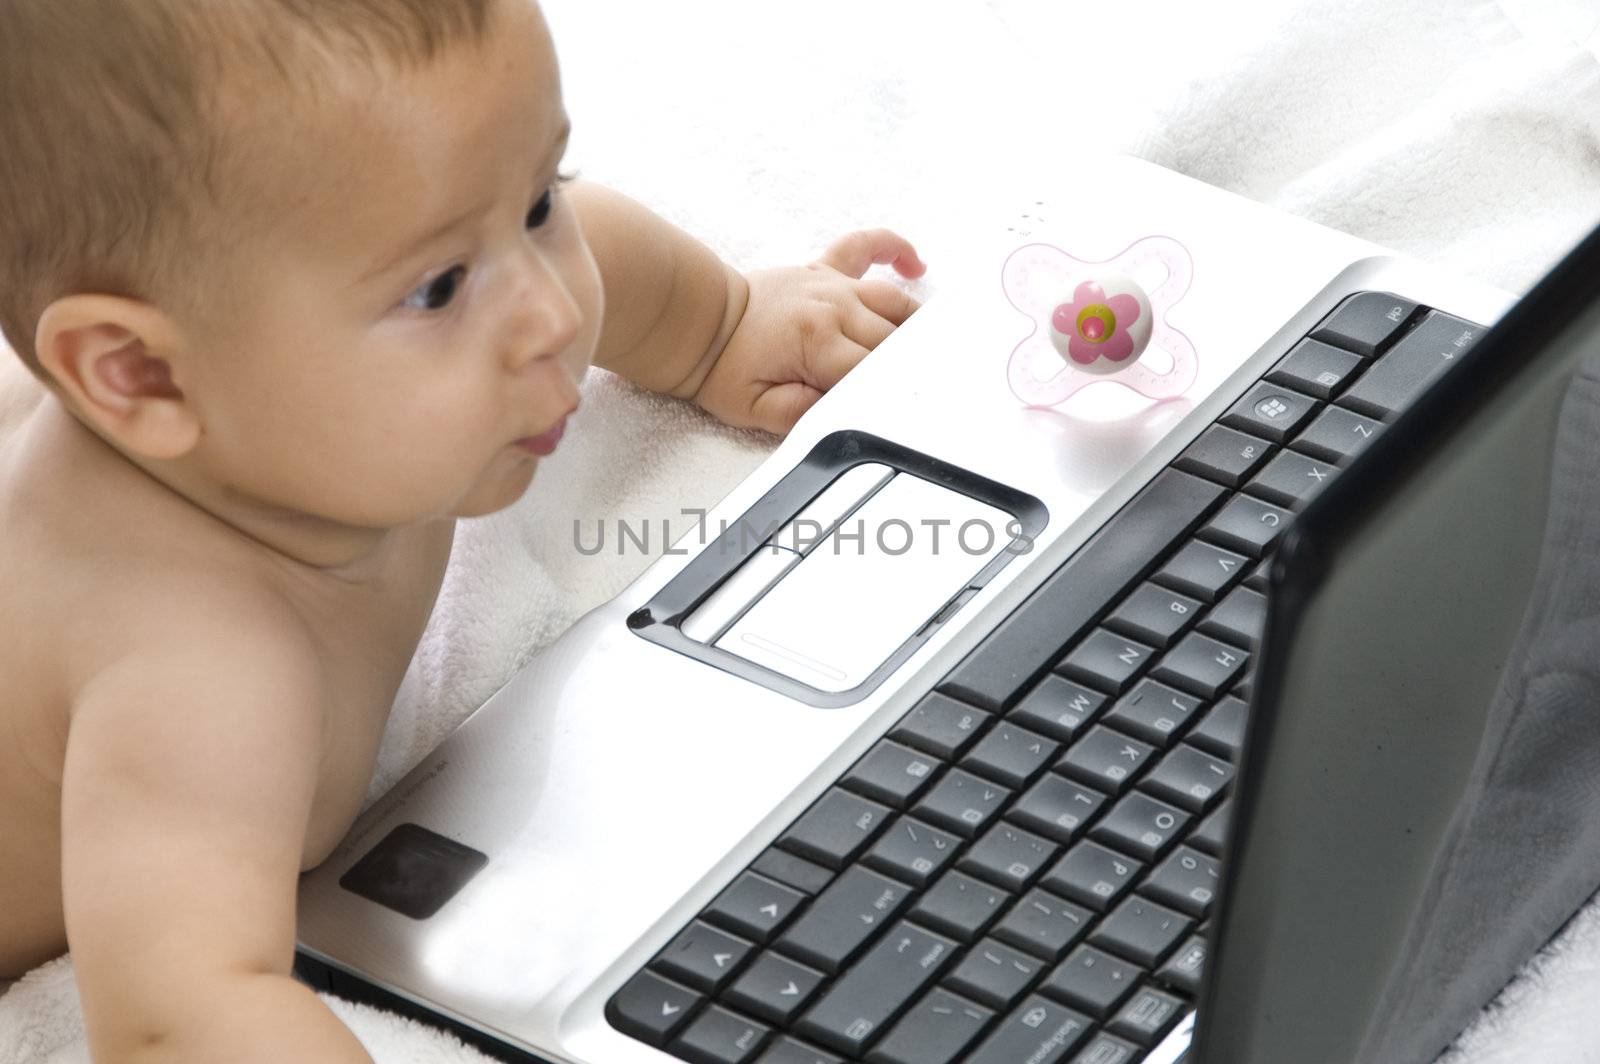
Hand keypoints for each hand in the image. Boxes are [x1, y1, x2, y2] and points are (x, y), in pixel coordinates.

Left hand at [687, 229, 925, 435]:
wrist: (699, 323)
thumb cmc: (724, 367)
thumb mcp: (754, 409)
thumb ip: (800, 414)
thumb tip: (839, 415)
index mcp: (818, 341)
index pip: (872, 373)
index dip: (887, 393)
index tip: (902, 408)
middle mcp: (833, 306)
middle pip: (891, 341)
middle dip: (905, 365)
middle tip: (925, 384)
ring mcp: (831, 285)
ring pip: (892, 301)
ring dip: (913, 324)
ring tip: (929, 347)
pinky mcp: (823, 270)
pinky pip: (865, 247)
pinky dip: (893, 249)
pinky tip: (914, 265)